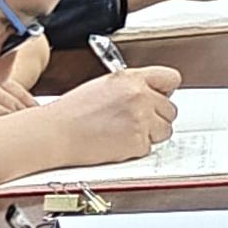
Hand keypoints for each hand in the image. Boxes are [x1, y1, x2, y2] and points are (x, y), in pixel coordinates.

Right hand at [45, 65, 181, 166]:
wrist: (56, 133)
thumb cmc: (72, 111)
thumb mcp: (104, 85)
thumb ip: (132, 86)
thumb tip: (152, 92)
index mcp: (131, 78)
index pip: (171, 78)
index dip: (166, 90)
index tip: (162, 97)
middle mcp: (139, 96)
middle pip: (171, 109)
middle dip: (156, 117)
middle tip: (135, 121)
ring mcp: (140, 120)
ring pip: (165, 130)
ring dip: (150, 134)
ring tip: (125, 132)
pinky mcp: (137, 142)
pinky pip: (149, 148)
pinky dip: (136, 149)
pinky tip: (118, 142)